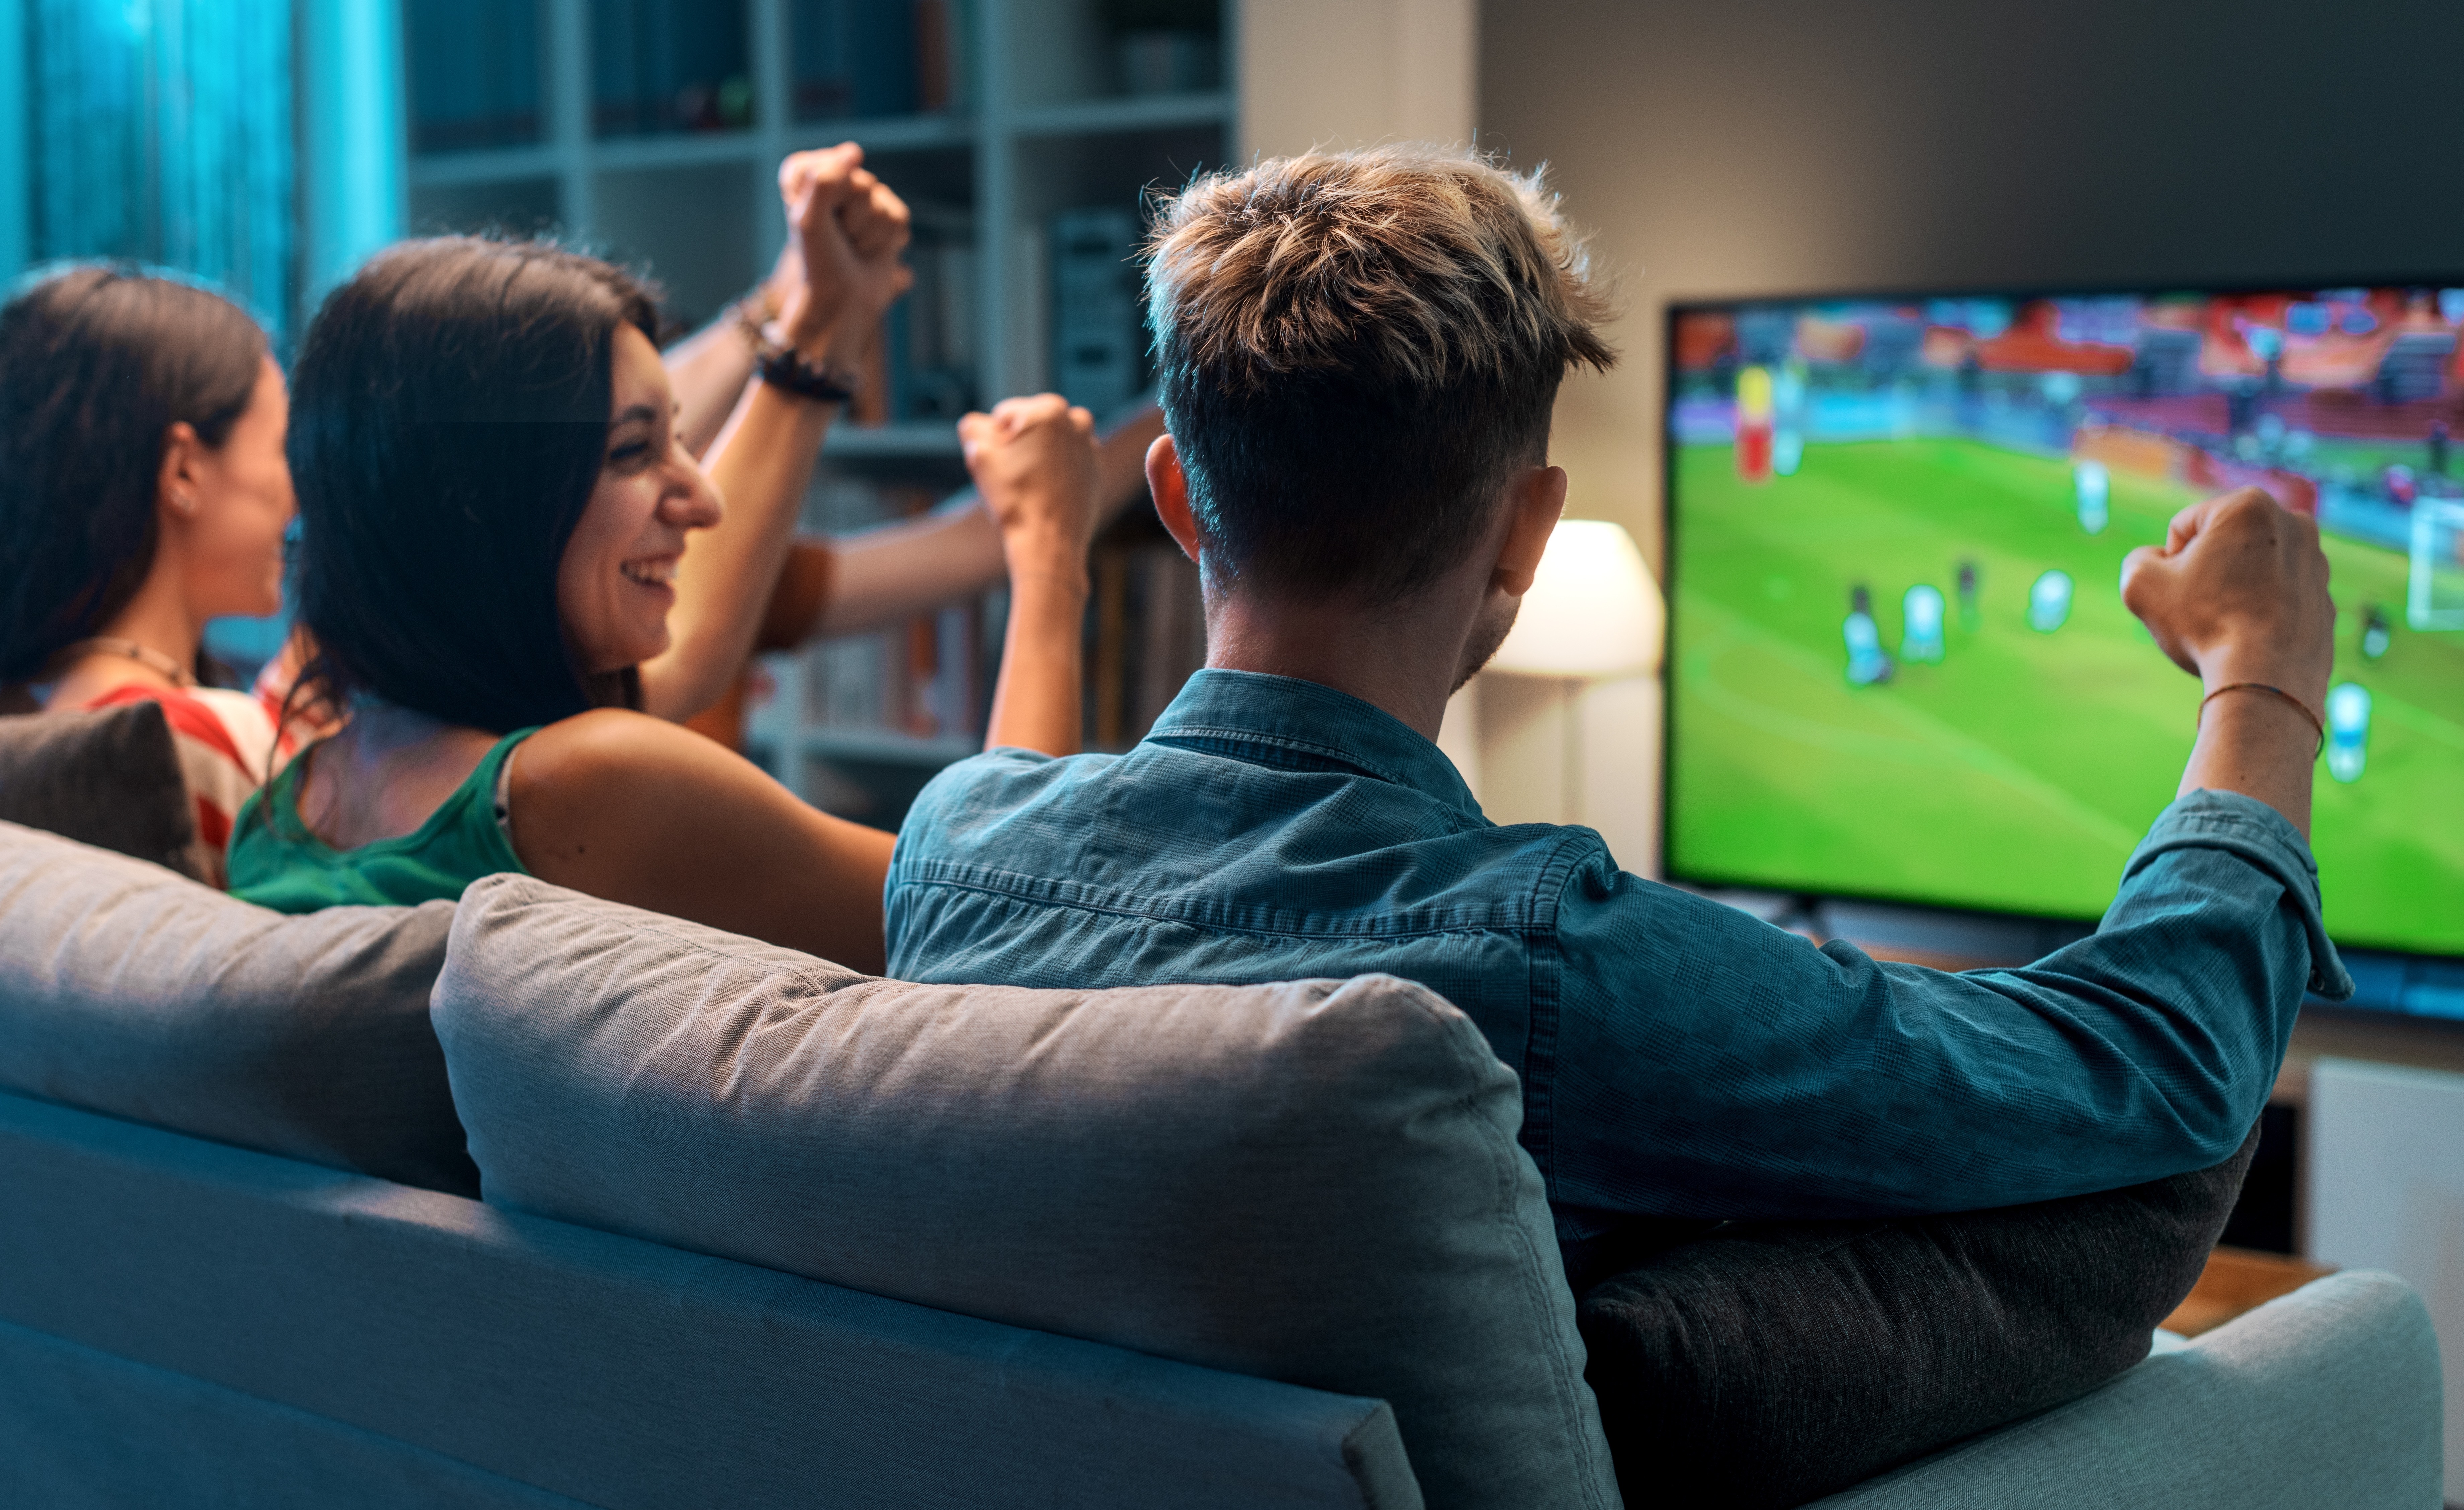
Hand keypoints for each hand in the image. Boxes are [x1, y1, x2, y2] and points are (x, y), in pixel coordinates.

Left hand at [775, 145, 912, 362]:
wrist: (843, 303)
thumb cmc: (820, 263)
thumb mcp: (810, 219)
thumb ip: (824, 180)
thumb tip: (855, 152)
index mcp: (804, 178)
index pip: (819, 164)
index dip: (822, 197)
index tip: (814, 219)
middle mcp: (835, 184)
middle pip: (858, 181)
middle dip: (850, 216)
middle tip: (838, 238)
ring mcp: (865, 199)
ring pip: (880, 199)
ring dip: (867, 232)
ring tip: (853, 247)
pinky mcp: (889, 217)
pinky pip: (898, 216)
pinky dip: (886, 240)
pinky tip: (870, 250)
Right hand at [959, 394, 1100, 579]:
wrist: (1048, 541)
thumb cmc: (1013, 498)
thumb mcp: (979, 455)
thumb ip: (972, 427)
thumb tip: (979, 423)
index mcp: (1049, 409)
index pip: (1004, 415)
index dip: (994, 441)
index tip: (1002, 465)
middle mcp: (1077, 421)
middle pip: (1031, 425)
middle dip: (1019, 444)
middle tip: (1015, 475)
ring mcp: (1090, 446)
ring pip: (1049, 443)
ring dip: (1038, 455)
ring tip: (1030, 484)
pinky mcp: (1096, 470)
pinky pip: (1066, 462)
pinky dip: (1055, 472)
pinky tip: (1046, 493)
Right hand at [2120, 487, 2334, 708]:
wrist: (2266, 680)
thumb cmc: (2204, 624)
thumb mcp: (2140, 584)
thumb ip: (2139, 559)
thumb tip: (2159, 561)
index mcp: (2248, 505)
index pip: (2184, 528)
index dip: (2170, 564)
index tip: (2181, 593)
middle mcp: (2293, 523)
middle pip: (2222, 545)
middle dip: (2206, 571)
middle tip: (2201, 607)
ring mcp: (2316, 562)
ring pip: (2251, 570)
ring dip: (2233, 589)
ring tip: (2227, 623)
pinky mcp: (2325, 597)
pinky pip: (2277, 598)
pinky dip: (2261, 611)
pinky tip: (2251, 637)